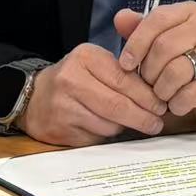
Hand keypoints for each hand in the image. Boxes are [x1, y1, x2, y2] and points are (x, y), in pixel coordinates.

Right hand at [21, 44, 165, 147]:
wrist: (34, 97)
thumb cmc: (75, 77)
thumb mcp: (95, 62)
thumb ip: (123, 70)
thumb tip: (156, 92)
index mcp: (85, 57)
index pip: (123, 79)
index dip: (146, 96)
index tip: (161, 106)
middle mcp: (71, 80)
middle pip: (116, 105)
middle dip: (142, 117)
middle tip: (156, 123)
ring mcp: (63, 107)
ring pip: (108, 124)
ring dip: (124, 127)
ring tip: (131, 123)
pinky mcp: (59, 130)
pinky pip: (94, 138)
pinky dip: (105, 136)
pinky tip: (107, 128)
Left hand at [115, 2, 195, 124]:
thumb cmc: (184, 60)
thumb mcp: (161, 41)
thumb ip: (140, 29)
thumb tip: (120, 17)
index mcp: (189, 11)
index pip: (158, 18)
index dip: (137, 42)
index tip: (125, 63)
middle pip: (164, 46)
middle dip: (148, 70)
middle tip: (147, 82)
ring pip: (174, 72)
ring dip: (160, 89)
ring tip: (161, 93)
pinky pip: (187, 95)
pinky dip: (175, 104)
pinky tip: (176, 102)